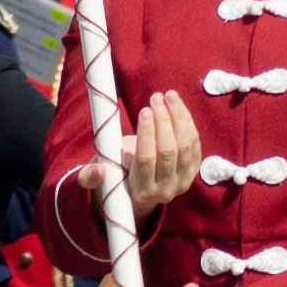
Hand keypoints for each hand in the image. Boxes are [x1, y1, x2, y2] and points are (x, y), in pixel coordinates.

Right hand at [73, 89, 199, 221]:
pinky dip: (187, 121)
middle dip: (163, 121)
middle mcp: (165, 190)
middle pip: (168, 151)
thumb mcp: (100, 178)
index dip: (147, 134)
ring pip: (186, 145)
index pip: (146, 160)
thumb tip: (97, 170)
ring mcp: (183, 181)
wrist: (141, 188)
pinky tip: (177, 105)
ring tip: (168, 96)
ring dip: (178, 117)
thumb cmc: (116, 175)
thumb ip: (91, 176)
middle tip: (155, 98)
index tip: (145, 110)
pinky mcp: (194, 170)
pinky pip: (195, 142)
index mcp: (141, 191)